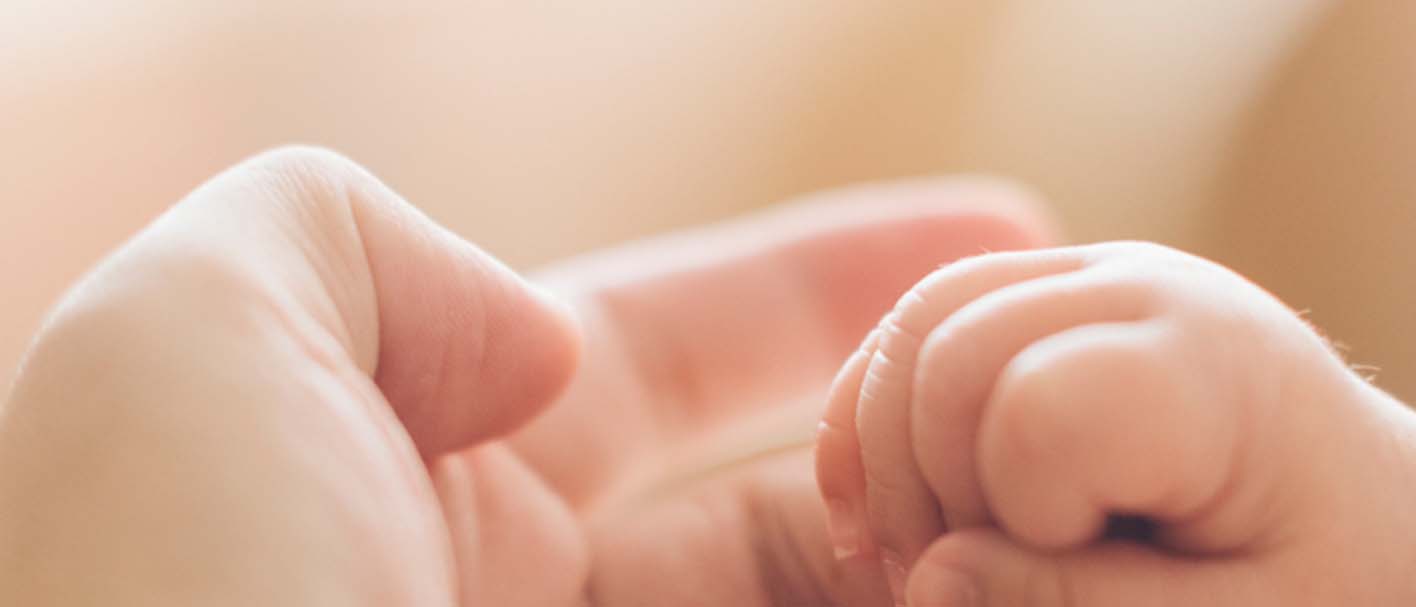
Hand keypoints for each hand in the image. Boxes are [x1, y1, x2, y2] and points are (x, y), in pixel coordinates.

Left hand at [0, 147, 1051, 605]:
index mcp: (416, 487)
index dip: (828, 276)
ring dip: (964, 577)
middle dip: (926, 454)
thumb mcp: (185, 338)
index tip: (1003, 224)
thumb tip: (534, 347)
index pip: (666, 351)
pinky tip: (1043, 604)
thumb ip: (356, 240)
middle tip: (1059, 426)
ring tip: (1079, 540)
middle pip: (785, 510)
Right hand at [814, 242, 1415, 605]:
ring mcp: (1100, 272)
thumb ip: (1087, 604)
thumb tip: (930, 580)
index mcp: (1212, 375)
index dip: (1017, 520)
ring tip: (941, 552)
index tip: (1075, 576)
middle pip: (948, 354)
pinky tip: (897, 503)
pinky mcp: (1062, 287)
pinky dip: (885, 408)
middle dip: (928, 490)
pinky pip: (927, 315)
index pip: (1032, 414)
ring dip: (893, 452)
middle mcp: (1150, 289)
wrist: (1395, 514)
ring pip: (920, 323)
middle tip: (970, 587)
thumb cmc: (1340, 580)